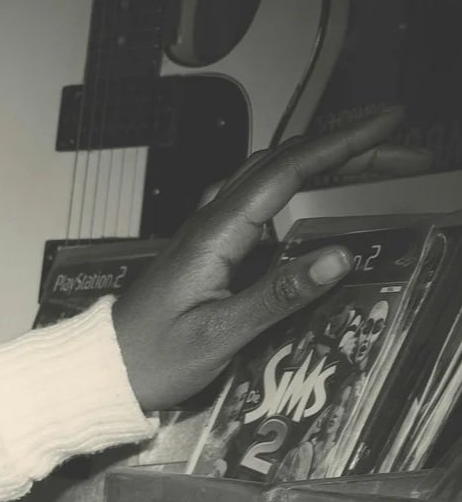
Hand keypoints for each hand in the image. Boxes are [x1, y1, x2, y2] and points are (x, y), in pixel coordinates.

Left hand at [110, 110, 431, 412]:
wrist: (99, 373)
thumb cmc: (148, 360)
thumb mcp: (218, 336)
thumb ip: (278, 296)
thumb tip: (339, 258)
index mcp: (213, 235)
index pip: (286, 172)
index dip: (342, 146)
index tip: (389, 127)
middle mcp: (208, 225)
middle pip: (283, 164)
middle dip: (346, 148)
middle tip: (402, 146)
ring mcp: (205, 235)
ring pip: (269, 176)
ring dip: (322, 161)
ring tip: (374, 161)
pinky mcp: (206, 251)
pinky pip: (256, 201)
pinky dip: (296, 184)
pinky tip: (318, 195)